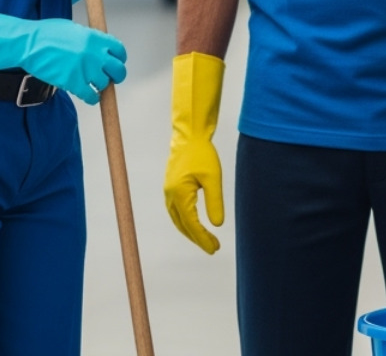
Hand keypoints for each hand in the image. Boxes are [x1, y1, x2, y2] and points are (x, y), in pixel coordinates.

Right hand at [21, 19, 127, 103]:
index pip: (119, 50)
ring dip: (99, 85)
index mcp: (95, 38)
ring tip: (92, 84)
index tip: (116, 62)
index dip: (119, 58)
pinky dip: (92, 98)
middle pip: (118, 70)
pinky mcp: (72, 82)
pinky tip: (89, 96)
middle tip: (111, 78)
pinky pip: (90, 96)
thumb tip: (99, 48)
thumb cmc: (47, 34)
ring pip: (104, 84)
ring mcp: (84, 69)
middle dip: (116, 75)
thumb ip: (89, 38)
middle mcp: (94, 54)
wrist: (29, 44)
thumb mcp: (74, 29)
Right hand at [165, 52, 225, 253]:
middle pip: (183, 225)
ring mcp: (168, 192)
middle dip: (198, 238)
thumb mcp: (213, 178)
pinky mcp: (171, 188)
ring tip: (206, 240)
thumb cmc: (203, 154)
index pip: (191, 224)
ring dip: (191, 231)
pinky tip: (195, 224)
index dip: (203, 239)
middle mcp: (170, 196)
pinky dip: (185, 221)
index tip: (214, 248)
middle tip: (214, 248)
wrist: (189, 136)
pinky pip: (176, 211)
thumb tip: (217, 225)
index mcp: (179, 195)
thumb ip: (215, 202)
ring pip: (178, 220)